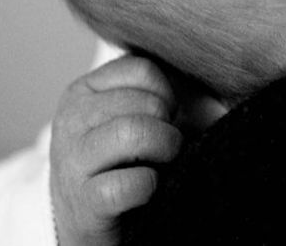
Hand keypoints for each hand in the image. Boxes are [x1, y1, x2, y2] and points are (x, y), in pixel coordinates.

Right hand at [49, 55, 182, 245]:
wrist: (86, 218)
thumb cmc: (120, 158)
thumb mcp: (128, 115)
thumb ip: (157, 93)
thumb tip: (213, 90)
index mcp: (83, 91)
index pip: (142, 69)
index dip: (167, 93)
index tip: (164, 116)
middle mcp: (72, 120)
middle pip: (143, 102)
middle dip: (168, 125)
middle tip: (164, 145)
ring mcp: (73, 161)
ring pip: (134, 133)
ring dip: (163, 149)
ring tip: (160, 162)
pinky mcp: (85, 201)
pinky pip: (129, 184)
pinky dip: (148, 185)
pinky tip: (147, 187)